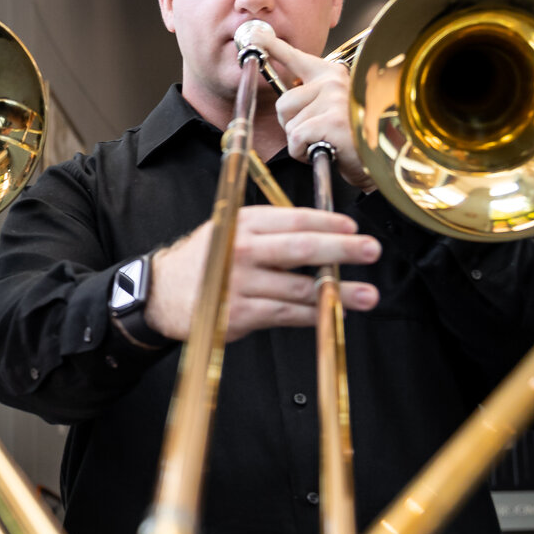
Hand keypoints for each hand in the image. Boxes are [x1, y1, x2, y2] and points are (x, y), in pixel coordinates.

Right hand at [144, 205, 381, 342]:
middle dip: (341, 249)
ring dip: (338, 292)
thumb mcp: (231, 230)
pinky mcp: (240, 313)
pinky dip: (313, 315)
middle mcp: (242, 249)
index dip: (328, 222)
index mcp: (244, 223)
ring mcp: (240, 283)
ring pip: (298, 288)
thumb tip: (325, 234)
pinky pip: (286, 314)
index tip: (353, 227)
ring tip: (367, 295)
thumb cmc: (207, 260)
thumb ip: (272, 230)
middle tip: (371, 250)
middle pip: (300, 248)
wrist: (163, 293)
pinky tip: (333, 314)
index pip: (293, 219)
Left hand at [267, 34, 356, 165]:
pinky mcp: (332, 122)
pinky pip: (296, 138)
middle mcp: (332, 82)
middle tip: (316, 132)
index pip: (295, 57)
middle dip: (291, 124)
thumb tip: (284, 101)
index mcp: (331, 74)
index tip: (255, 37)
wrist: (379, 157)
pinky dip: (302, 152)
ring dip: (299, 141)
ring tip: (324, 141)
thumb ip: (310, 97)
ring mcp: (334, 100)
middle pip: (283, 103)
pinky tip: (323, 150)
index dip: (272, 47)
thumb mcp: (331, 107)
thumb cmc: (352, 135)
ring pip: (289, 124)